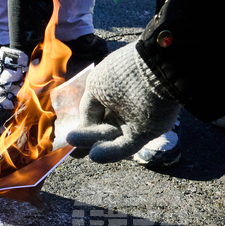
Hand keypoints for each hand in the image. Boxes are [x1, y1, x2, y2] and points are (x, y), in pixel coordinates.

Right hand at [66, 43, 180, 162]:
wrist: (155, 70)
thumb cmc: (122, 73)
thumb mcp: (95, 86)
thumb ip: (87, 111)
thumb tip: (82, 130)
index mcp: (113, 91)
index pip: (96, 112)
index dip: (84, 125)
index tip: (69, 139)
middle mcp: (125, 107)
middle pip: (104, 128)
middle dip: (88, 139)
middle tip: (73, 153)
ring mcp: (136, 121)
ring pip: (112, 138)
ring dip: (95, 145)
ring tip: (76, 153)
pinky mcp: (146, 132)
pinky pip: (126, 146)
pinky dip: (111, 152)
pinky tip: (94, 155)